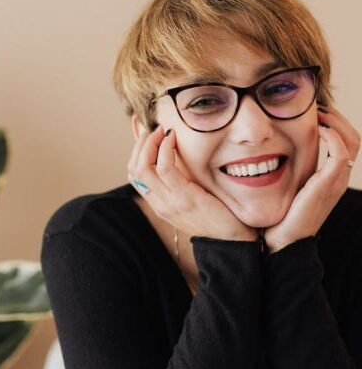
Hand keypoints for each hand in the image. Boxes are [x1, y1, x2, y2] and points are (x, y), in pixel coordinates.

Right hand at [127, 125, 258, 241]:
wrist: (233, 239)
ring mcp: (170, 202)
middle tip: (153, 129)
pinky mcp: (185, 197)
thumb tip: (176, 157)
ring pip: (143, 168)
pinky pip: (165, 168)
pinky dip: (165, 148)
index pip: (134, 176)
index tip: (146, 135)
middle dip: (139, 144)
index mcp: (159, 204)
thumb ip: (180, 182)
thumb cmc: (217, 215)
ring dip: (150, 143)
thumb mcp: (191, 198)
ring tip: (162, 131)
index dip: (136, 152)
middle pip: (134, 170)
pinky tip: (173, 138)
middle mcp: (160, 204)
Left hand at [264, 105, 360, 252]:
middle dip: (337, 117)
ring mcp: (336, 182)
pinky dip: (333, 136)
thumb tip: (273, 151)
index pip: (345, 141)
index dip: (334, 122)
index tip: (314, 110)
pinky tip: (317, 128)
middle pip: (354, 137)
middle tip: (317, 105)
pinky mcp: (328, 185)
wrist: (283, 240)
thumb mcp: (288, 187)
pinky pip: (340, 153)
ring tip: (318, 111)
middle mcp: (338, 178)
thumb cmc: (281, 214)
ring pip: (352, 141)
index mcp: (330, 178)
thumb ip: (291, 170)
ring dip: (336, 121)